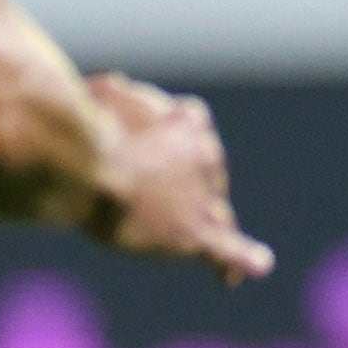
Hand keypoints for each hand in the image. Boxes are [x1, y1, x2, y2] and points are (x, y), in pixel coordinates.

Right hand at [85, 73, 272, 283]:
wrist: (96, 171)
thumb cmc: (88, 130)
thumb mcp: (99, 95)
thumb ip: (108, 91)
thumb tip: (110, 81)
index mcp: (189, 123)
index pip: (194, 124)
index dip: (176, 133)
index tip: (158, 138)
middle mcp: (208, 157)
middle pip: (207, 173)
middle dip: (186, 184)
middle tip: (153, 199)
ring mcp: (205, 197)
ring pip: (216, 210)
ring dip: (213, 221)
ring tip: (217, 235)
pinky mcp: (197, 234)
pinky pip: (225, 249)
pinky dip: (241, 258)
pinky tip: (259, 266)